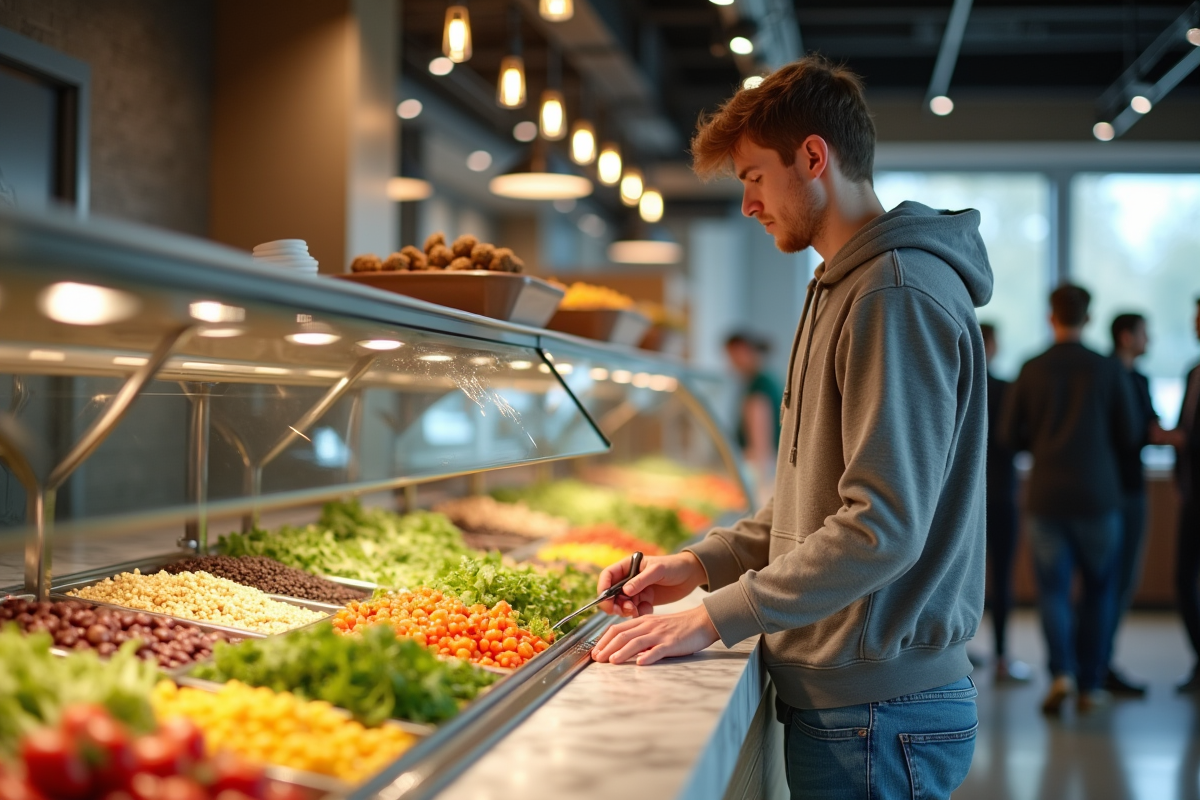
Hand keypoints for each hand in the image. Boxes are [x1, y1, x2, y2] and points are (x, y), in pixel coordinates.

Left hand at [590, 604, 718, 665]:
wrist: (702, 621)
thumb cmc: (679, 626)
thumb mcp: (656, 627)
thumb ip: (641, 636)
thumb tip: (625, 649)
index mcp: (643, 621)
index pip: (617, 629)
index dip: (603, 640)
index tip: (595, 651)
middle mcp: (649, 626)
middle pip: (622, 635)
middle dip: (607, 647)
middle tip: (596, 659)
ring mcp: (660, 634)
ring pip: (636, 642)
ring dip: (622, 652)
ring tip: (611, 661)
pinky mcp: (672, 643)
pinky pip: (658, 650)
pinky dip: (648, 656)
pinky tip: (640, 663)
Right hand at [597, 552, 707, 617]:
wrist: (691, 575)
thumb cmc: (674, 566)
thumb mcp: (658, 570)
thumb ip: (641, 580)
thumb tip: (625, 591)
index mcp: (628, 566)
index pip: (607, 576)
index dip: (603, 589)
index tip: (606, 602)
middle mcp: (629, 578)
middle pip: (612, 594)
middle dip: (616, 604)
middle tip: (626, 610)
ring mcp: (636, 590)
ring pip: (623, 604)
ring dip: (628, 610)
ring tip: (638, 610)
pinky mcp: (644, 600)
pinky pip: (635, 610)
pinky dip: (639, 612)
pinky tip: (648, 609)